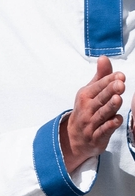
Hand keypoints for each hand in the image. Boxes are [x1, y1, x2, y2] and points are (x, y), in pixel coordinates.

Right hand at [62, 55, 123, 175]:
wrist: (75, 137)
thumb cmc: (86, 110)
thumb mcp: (90, 92)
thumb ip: (101, 76)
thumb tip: (103, 58)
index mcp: (85, 96)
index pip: (98, 86)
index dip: (109, 80)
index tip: (120, 75)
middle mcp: (87, 109)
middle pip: (100, 99)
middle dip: (110, 91)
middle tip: (120, 84)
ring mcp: (91, 124)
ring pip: (102, 114)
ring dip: (110, 107)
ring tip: (118, 98)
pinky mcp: (96, 137)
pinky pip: (103, 131)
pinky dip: (109, 126)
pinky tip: (117, 119)